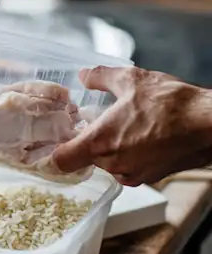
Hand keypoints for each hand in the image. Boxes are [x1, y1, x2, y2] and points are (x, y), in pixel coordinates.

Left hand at [51, 67, 211, 185]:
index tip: (62, 137)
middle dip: (90, 142)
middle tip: (101, 123)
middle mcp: (113, 163)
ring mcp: (133, 173)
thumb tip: (84, 75)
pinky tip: (142, 136)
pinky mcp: (150, 177)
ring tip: (127, 127)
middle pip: (85, 159)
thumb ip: (100, 77)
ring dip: (112, 149)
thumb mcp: (131, 79)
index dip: (56, 149)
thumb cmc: (172, 104)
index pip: (61, 161)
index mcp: (100, 143)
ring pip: (108, 164)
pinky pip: (128, 169)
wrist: (210, 124)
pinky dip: (130, 156)